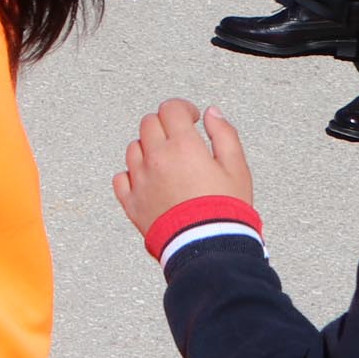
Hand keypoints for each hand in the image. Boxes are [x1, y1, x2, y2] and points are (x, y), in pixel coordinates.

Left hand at [112, 99, 253, 241]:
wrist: (209, 248)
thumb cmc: (226, 210)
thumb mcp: (237, 168)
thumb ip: (224, 135)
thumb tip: (212, 113)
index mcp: (183, 146)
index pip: (171, 109)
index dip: (183, 109)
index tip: (191, 118)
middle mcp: (156, 158)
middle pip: (149, 124)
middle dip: (165, 125)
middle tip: (180, 139)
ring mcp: (140, 180)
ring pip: (134, 148)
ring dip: (148, 148)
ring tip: (168, 162)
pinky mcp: (131, 202)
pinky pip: (121, 178)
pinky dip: (132, 175)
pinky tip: (149, 180)